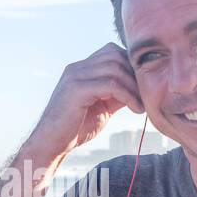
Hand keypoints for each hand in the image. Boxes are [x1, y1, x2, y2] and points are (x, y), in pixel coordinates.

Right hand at [26, 43, 144, 159]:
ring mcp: (75, 77)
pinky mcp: (76, 90)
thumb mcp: (102, 106)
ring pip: (115, 68)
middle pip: (115, 55)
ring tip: (141, 106)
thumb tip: (138, 87)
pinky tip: (135, 109)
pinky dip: (128, 96)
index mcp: (81, 69)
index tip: (142, 88)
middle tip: (144, 96)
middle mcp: (76, 68)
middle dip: (134, 74)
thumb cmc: (75, 129)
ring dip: (133, 87)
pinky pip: (111, 84)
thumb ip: (116, 93)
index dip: (130, 67)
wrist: (52, 144)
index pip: (112, 52)